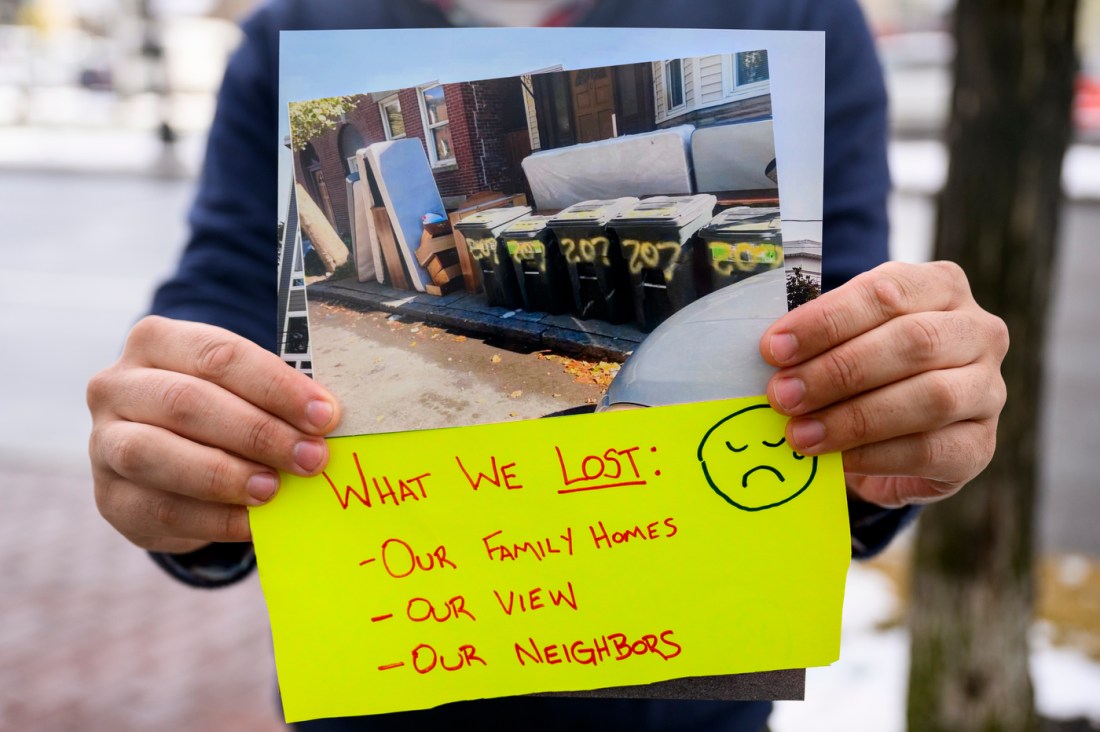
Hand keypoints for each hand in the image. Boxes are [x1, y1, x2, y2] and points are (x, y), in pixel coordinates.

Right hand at [87, 316, 340, 552]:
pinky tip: (253, 522)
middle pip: (187, 402)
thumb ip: (273, 398)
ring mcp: (104, 442)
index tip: (323, 415)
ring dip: (225, 474)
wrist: (164, 459)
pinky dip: (214, 518)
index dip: (276, 386)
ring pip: (155, 454)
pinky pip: (160, 508)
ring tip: (274, 488)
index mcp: (156, 342)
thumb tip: (326, 421)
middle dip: (257, 432)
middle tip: (310, 457)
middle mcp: (117, 386)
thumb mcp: (239, 390)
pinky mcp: (110, 497)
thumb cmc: (218, 410)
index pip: (219, 355)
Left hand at [759, 261, 1007, 507]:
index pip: (886, 293)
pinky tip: (836, 460)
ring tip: (800, 433)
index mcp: (941, 286)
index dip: (826, 321)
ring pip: (929, 398)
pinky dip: (875, 456)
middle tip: (782, 395)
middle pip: (912, 343)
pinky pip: (930, 449)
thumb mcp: (846, 338)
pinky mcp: (980, 444)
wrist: (898, 432)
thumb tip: (774, 355)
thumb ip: (820, 340)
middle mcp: (977, 332)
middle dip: (838, 371)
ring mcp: (987, 389)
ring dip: (854, 418)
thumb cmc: (864, 367)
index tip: (774, 348)